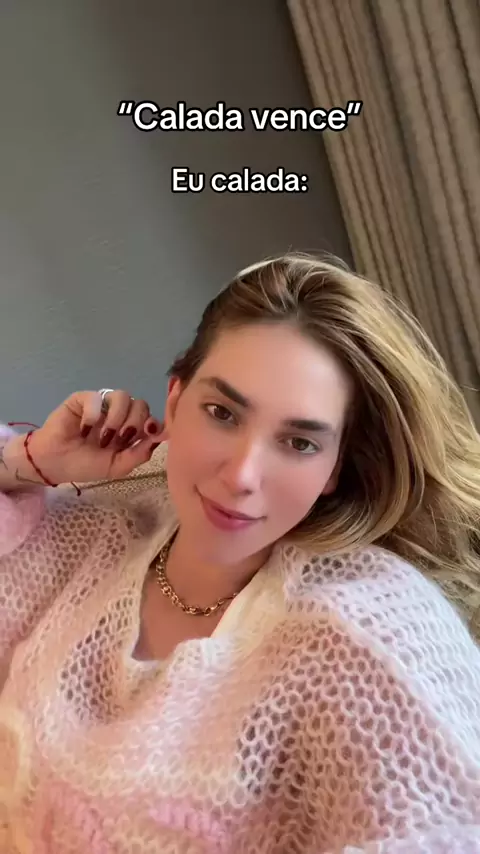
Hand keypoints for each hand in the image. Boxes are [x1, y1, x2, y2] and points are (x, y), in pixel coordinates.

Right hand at [24, 390, 166, 485]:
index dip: (153, 423)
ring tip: (104, 437)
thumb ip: (140, 453)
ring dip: (117, 418)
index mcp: (130, 429)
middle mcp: (119, 414)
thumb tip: (158, 437)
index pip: (150, 417)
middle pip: (140, 404)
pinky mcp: (82, 399)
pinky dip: (93, 414)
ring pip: (122, 396)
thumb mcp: (118, 466)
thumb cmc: (86, 465)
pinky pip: (96, 397)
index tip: (149, 432)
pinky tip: (84, 430)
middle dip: (134, 422)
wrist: (55, 464)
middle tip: (120, 440)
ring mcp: (102, 404)